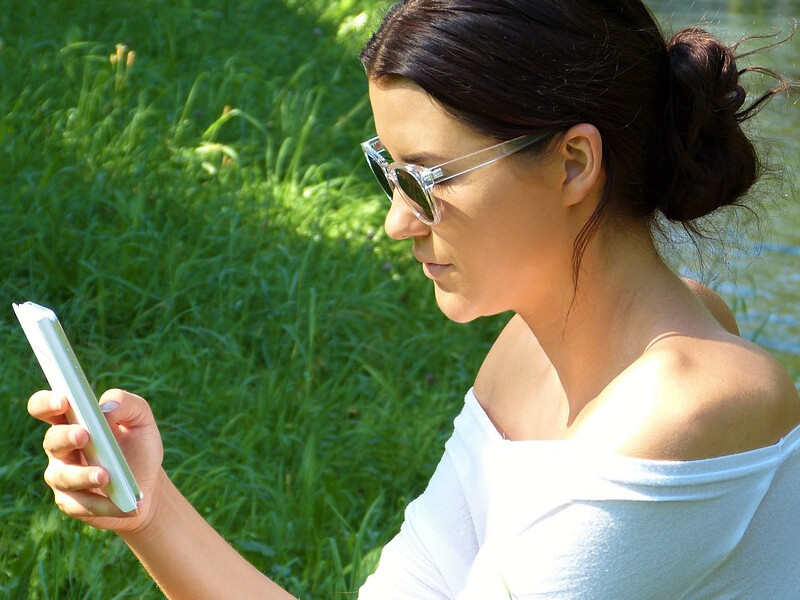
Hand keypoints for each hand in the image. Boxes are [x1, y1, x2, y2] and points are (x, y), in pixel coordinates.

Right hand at [28, 388, 164, 533]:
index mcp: (72, 421)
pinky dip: (105, 505)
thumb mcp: (141, 419)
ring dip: (84, 475)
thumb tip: (106, 408)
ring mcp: (63, 476)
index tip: (63, 401)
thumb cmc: (138, 445)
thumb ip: (126, 404)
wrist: (148, 483)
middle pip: (52, 440)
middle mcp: (61, 448)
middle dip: (66, 437)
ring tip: (106, 476)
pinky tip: (126, 505)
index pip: (45, 407)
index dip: (47, 402)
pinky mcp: (72, 503)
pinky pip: (82, 505)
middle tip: (85, 436)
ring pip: (63, 476)